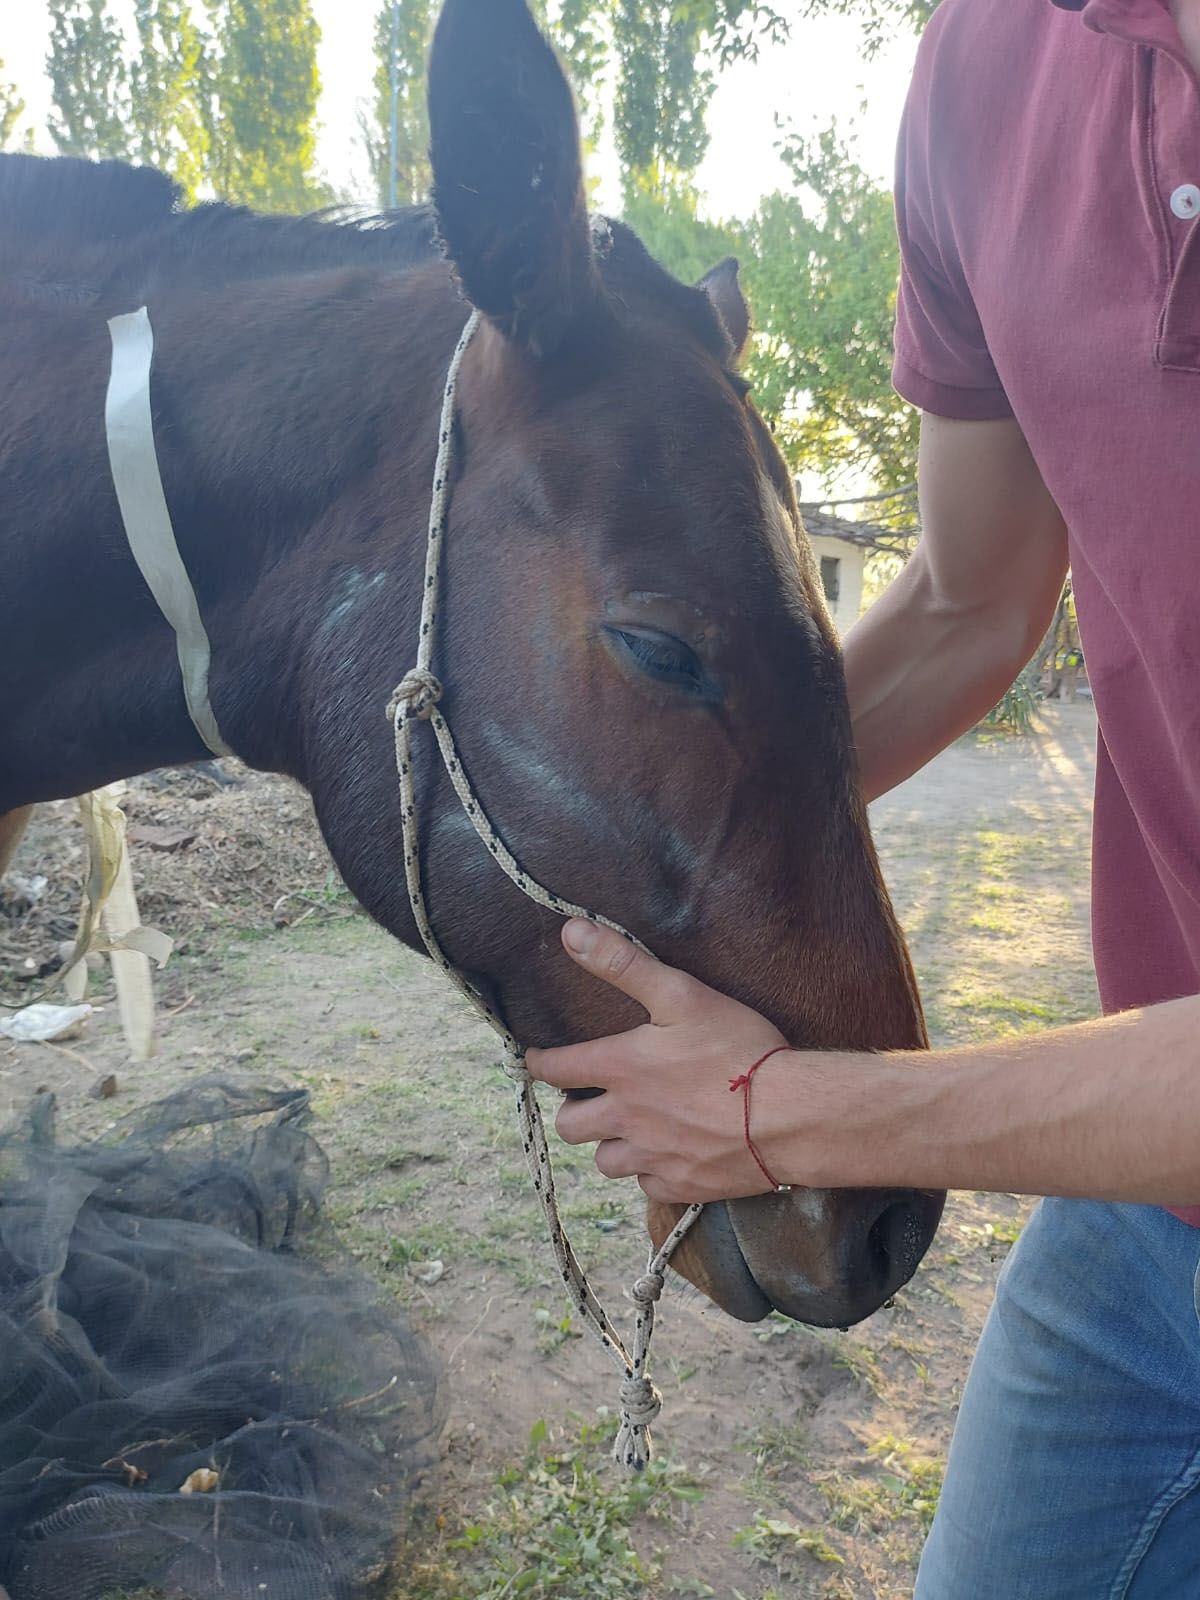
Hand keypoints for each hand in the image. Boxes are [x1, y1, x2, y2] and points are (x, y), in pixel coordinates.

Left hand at [525, 919, 791, 1201]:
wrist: (792, 1115)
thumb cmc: (738, 1048)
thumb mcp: (681, 994)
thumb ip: (623, 964)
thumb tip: (570, 931)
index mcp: (621, 1070)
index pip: (555, 1070)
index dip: (540, 1063)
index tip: (539, 1060)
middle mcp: (626, 1118)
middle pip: (569, 1127)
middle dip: (574, 1110)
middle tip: (591, 1098)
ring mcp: (653, 1156)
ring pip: (606, 1162)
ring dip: (611, 1144)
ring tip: (630, 1128)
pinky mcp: (681, 1186)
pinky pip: (647, 1185)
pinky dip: (650, 1170)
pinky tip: (668, 1152)